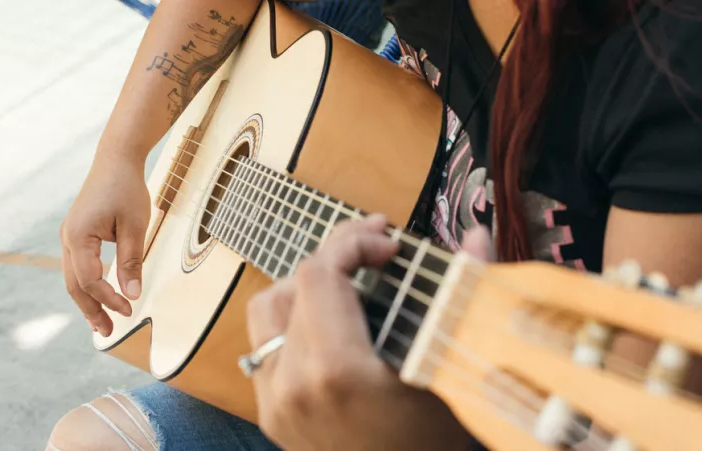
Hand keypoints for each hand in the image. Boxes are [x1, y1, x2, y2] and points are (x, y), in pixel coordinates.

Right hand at [60, 155, 150, 336]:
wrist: (115, 161)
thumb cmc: (126, 189)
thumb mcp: (134, 226)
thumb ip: (131, 261)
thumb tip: (131, 294)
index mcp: (78, 236)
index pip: (90, 279)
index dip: (109, 299)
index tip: (129, 310)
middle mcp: (67, 238)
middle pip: (74, 285)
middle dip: (91, 310)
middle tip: (108, 333)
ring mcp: (69, 237)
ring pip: (73, 278)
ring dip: (87, 302)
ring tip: (102, 324)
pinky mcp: (76, 235)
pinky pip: (78, 267)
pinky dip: (87, 286)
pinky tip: (99, 298)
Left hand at [246, 214, 488, 449]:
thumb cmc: (436, 445)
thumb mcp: (452, 370)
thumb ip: (461, 293)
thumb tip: (475, 234)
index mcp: (336, 370)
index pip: (320, 273)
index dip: (353, 242)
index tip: (388, 244)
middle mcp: (292, 383)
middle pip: (295, 285)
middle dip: (337, 257)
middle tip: (376, 251)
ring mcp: (274, 400)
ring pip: (268, 310)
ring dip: (307, 285)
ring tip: (349, 281)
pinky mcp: (270, 412)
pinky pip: (265, 345)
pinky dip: (293, 321)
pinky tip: (329, 322)